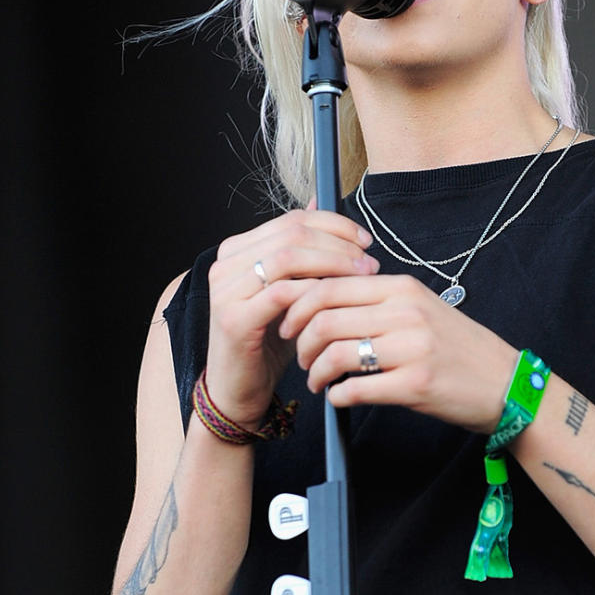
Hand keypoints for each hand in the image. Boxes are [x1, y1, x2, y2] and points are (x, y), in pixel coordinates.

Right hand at [203, 208, 380, 427]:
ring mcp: (226, 290)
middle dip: (338, 244)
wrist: (240, 388)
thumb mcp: (291, 292)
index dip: (334, 224)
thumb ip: (303, 255)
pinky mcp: (234, 318)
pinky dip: (314, 292)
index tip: (365, 240)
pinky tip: (337, 301)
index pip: (291, 220)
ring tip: (361, 278)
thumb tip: (319, 205)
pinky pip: (282, 293)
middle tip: (369, 261)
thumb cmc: (269, 341)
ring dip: (333, 264)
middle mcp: (226, 264)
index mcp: (237, 250)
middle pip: (292, 233)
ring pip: (288, 257)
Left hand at [279, 272, 517, 432]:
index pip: (330, 284)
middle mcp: (406, 312)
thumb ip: (377, 301)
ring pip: (334, 353)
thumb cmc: (459, 348)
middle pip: (324, 317)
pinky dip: (337, 396)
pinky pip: (355, 388)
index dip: (298, 306)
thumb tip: (321, 302)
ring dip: (316, 372)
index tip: (290, 324)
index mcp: (403, 288)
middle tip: (301, 357)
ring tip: (318, 381)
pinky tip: (340, 397)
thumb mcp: (421, 309)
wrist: (505, 383)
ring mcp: (411, 349)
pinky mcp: (414, 385)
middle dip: (300, 341)